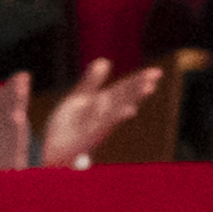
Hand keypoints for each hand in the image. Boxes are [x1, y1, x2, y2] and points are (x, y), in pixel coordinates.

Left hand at [38, 59, 165, 165]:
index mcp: (102, 103)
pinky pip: (101, 125)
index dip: (138, 80)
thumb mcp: (78, 98)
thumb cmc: (69, 125)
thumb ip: (91, 82)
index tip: (156, 72)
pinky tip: (129, 109)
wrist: (55, 151)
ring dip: (132, 99)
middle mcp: (103, 114)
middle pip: (123, 97)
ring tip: (148, 88)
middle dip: (138, 86)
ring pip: (117, 109)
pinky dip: (114, 116)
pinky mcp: (87, 136)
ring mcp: (97, 125)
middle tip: (155, 76)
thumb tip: (104, 61)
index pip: (123, 89)